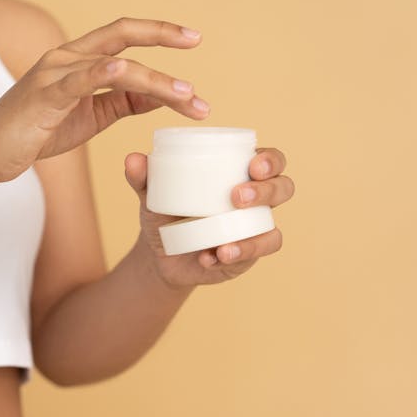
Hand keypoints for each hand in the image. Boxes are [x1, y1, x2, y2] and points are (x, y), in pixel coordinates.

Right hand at [0, 17, 209, 184]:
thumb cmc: (33, 134)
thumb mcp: (88, 117)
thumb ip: (120, 102)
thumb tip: (159, 96)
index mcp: (75, 60)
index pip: (122, 37)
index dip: (158, 32)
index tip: (191, 39)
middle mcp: (64, 58)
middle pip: (121, 33)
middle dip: (162, 34)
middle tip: (196, 40)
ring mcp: (53, 74)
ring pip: (114, 65)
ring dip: (155, 79)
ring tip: (187, 96)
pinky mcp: (44, 96)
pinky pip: (80, 80)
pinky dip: (104, 73)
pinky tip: (127, 72)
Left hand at [125, 147, 294, 286]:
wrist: (160, 253)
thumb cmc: (165, 213)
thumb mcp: (152, 195)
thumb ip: (142, 177)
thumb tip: (133, 159)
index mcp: (239, 174)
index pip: (269, 159)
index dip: (270, 159)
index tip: (253, 164)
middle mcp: (256, 200)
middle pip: (283, 188)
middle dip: (266, 191)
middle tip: (236, 196)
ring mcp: (254, 229)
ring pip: (273, 229)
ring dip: (253, 237)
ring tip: (223, 243)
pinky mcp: (248, 255)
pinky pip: (253, 256)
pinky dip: (234, 256)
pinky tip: (211, 257)